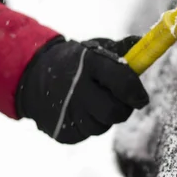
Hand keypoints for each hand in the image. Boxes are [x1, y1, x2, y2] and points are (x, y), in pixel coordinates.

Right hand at [15, 36, 147, 143]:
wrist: (33, 76)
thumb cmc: (74, 62)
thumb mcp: (95, 50)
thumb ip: (122, 49)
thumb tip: (143, 42)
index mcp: (90, 63)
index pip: (123, 82)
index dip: (137, 92)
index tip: (141, 97)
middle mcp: (77, 88)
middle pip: (115, 111)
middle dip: (123, 107)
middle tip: (119, 100)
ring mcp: (68, 111)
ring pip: (102, 125)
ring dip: (105, 116)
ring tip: (93, 100)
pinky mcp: (62, 131)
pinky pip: (87, 133)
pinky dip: (89, 124)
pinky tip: (79, 110)